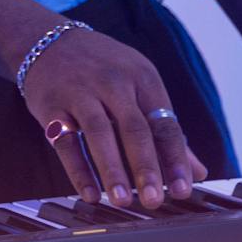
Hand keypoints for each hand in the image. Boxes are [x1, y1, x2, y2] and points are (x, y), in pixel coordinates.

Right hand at [20, 27, 207, 208]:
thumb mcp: (137, 86)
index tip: (182, 189)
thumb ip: (164, 129)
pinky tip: (89, 193)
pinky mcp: (50, 105)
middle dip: (145, 167)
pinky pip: (64, 140)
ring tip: (122, 201)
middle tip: (154, 200)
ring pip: (99, 133)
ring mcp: (79, 91)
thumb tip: (196, 171)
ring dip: (112, 170)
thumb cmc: (101, 68)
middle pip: (134, 128)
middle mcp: (112, 82)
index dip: (174, 159)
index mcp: (142, 78)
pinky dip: (77, 169)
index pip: (164, 124)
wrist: (45, 40)